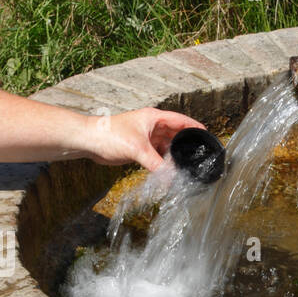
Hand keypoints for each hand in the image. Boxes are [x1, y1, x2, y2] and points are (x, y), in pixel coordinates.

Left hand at [88, 108, 206, 170]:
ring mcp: (147, 138)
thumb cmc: (109, 135)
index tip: (206, 133)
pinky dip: (164, 164)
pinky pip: (158, 157)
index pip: (180, 120)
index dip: (194, 126)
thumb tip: (170, 178)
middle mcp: (152, 127)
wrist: (90, 142)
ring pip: (167, 147)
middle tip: (199, 153)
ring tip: (187, 165)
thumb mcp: (137, 149)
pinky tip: (170, 172)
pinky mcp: (140, 150)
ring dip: (175, 156)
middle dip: (186, 143)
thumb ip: (156, 164)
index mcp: (154, 118)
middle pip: (175, 135)